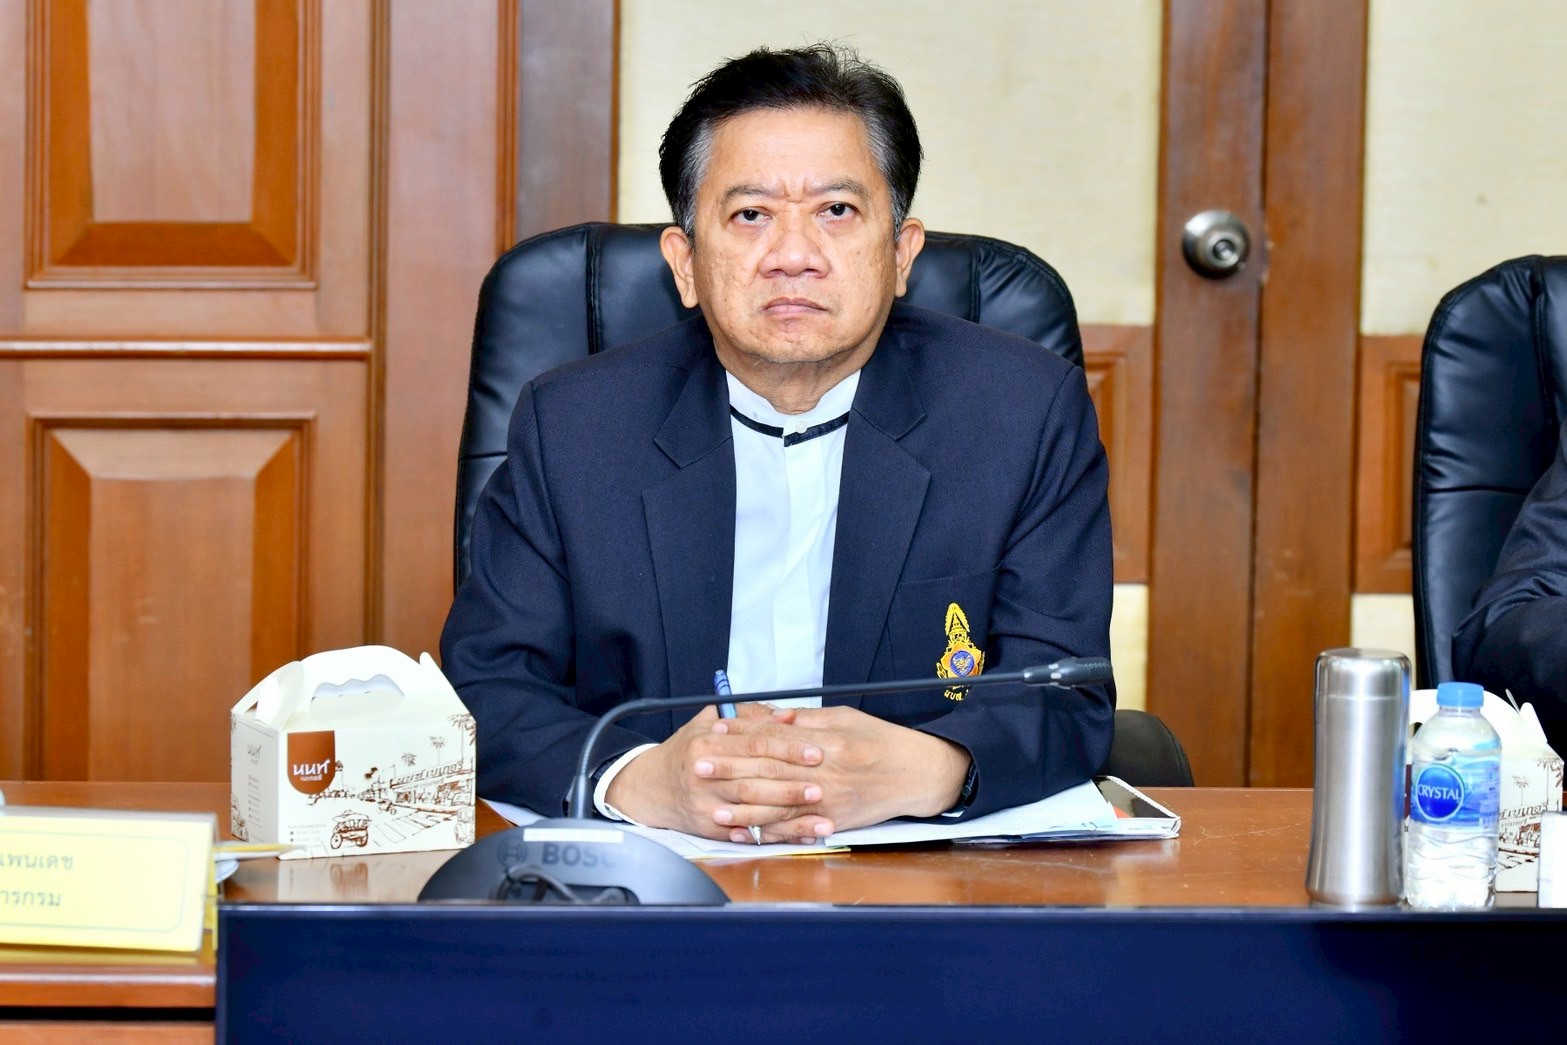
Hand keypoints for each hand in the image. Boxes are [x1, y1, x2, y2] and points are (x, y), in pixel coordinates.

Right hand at [603, 703, 833, 842]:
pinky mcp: (709, 828)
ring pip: (754, 809)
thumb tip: (787, 716)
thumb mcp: (706, 723)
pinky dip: (776, 836)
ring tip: (820, 813)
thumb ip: (747, 717)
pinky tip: (800, 836)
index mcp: (707, 744)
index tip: (815, 751)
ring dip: (790, 813)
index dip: (787, 747)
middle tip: (822, 784)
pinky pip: (748, 834)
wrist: (651, 787)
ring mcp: (707, 805)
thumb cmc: (686, 752)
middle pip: (756, 778)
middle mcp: (705, 774)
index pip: (754, 744)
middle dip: (792, 782)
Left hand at [712, 705, 971, 831]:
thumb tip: (774, 716)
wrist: (916, 774)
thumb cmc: (881, 741)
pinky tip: (745, 834)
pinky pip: (794, 830)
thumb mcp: (845, 718)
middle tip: (698, 766)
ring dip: (740, 807)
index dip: (742, 735)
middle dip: (730, 769)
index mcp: (826, 741)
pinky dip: (767, 833)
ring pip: (776, 806)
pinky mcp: (833, 822)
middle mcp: (824, 773)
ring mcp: (827, 801)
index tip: (715, 731)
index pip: (774, 737)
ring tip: (710, 806)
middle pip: (768, 770)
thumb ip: (808, 719)